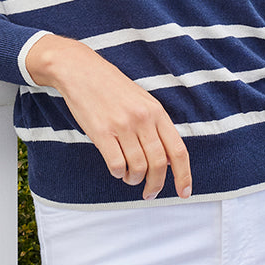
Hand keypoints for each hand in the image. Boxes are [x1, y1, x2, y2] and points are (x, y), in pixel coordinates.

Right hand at [24, 34, 191, 200]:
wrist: (81, 71)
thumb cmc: (111, 87)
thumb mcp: (142, 101)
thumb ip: (156, 127)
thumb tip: (168, 159)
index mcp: (157, 112)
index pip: (178, 150)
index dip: (184, 175)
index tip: (184, 192)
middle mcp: (142, 119)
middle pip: (159, 164)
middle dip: (156, 185)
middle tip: (150, 194)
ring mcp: (122, 126)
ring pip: (138, 167)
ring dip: (134, 180)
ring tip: (129, 177)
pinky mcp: (101, 132)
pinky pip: (116, 165)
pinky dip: (118, 173)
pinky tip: (116, 168)